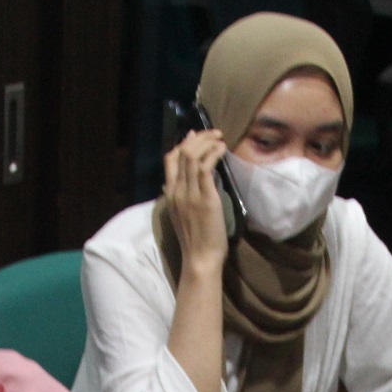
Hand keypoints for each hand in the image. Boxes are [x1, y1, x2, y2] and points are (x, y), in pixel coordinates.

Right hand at [162, 129, 231, 276]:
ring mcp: (189, 194)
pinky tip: (222, 149)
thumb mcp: (184, 215)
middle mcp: (177, 191)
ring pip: (192, 156)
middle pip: (181, 153)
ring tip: (219, 138)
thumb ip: (184, 197)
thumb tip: (194, 180)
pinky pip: (205, 167)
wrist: (201, 259)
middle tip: (212, 133)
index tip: (194, 136)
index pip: (169, 160)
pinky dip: (214, 153)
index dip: (181, 144)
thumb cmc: (197, 241)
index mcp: (170, 195)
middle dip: (197, 137)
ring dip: (207, 142)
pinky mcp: (205, 198)